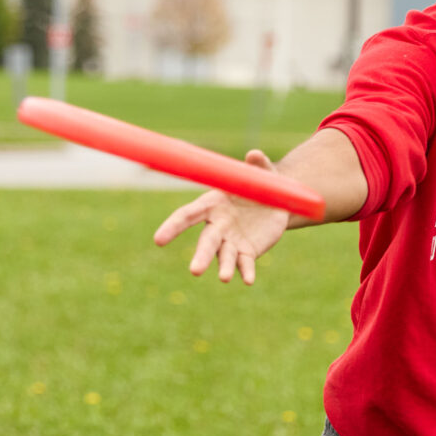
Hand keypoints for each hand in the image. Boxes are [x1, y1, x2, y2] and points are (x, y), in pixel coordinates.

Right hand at [152, 150, 291, 284]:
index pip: (187, 216)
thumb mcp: (262, 172)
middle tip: (195, 271)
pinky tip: (249, 280)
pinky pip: (245, 264)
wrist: (277, 204)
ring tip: (225, 278)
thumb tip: (254, 155)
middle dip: (201, 256)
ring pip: (224, 256)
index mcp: (212, 203)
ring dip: (225, 268)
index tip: (158, 240)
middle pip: (206, 242)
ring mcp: (232, 241)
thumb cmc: (261, 183)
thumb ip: (257, 165)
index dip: (172, 227)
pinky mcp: (248, 252)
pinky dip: (246, 272)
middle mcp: (218, 225)